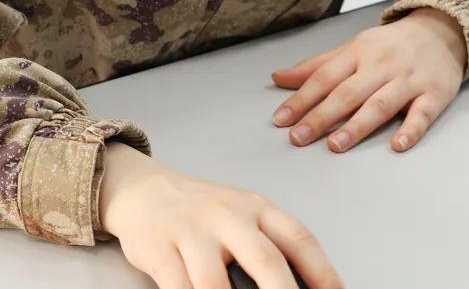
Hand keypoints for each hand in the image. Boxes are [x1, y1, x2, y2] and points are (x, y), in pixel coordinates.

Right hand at [99, 142, 344, 287]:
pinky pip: (178, 287)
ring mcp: (193, 230)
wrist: (144, 189)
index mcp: (257, 208)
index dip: (324, 274)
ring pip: (216, 283)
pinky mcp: (160, 248)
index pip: (300, 240)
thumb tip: (306, 286)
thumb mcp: (241, 217)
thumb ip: (269, 246)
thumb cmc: (201, 211)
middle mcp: (229, 215)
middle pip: (267, 260)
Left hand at [270, 7, 466, 154]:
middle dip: (321, 116)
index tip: (281, 119)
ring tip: (335, 145)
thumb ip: (316, 65)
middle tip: (298, 138)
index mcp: (358, 52)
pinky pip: (421, 114)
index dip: (302, 98)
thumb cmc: (389, 44)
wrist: (441, 30)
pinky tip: (397, 145)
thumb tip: (278, 78)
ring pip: (380, 104)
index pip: (325, 77)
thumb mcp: (352, 47)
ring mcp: (408, 80)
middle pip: (348, 92)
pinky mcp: (434, 94)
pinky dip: (410, 130)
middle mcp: (381, 65)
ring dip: (357, 126)